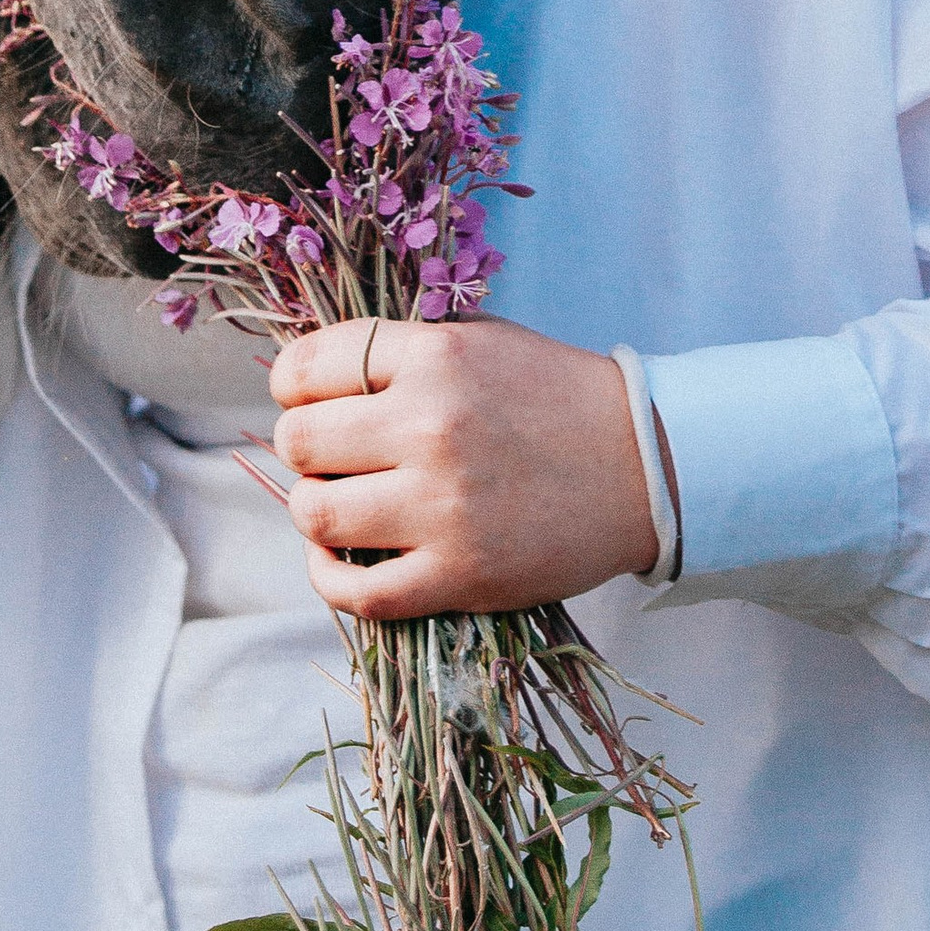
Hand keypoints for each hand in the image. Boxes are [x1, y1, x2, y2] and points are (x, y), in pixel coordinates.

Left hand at [270, 315, 655, 621]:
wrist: (638, 465)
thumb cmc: (551, 394)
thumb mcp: (477, 339)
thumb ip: (399, 353)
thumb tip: (311, 377)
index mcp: (434, 357)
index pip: (308, 365)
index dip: (291, 383)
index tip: (302, 397)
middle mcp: (430, 426)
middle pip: (300, 441)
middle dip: (301, 446)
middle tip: (327, 454)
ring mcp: (443, 506)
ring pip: (315, 514)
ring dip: (312, 508)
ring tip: (338, 501)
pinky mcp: (462, 575)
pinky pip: (358, 591)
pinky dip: (328, 578)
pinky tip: (338, 558)